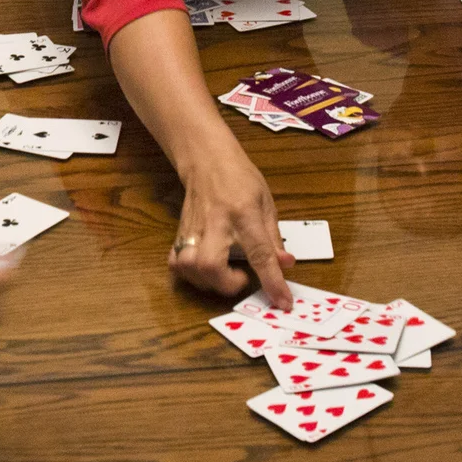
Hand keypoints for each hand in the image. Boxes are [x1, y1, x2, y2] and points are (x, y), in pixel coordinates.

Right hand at [172, 142, 293, 306]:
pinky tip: (201, 270)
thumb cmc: (240, 179)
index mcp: (245, 214)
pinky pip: (175, 262)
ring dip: (206, 281)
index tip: (282, 302)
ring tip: (222, 275)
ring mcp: (193, 228)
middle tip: (241, 279)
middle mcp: (216, 223)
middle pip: (210, 265)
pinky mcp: (179, 232)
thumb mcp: (266, 202)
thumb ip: (273, 237)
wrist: (206, 159)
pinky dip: (187, 273)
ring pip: (187, 266)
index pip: (259, 253)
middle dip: (226, 284)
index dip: (272, 281)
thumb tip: (286, 264)